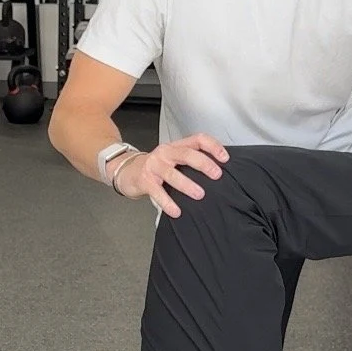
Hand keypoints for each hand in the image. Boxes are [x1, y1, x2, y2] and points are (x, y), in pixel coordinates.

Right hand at [112, 134, 231, 218]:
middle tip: (216, 175)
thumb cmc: (155, 168)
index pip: (197, 139)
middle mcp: (165, 152)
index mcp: (176, 146)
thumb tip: (216, 174)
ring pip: (172, 173)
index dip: (213, 146)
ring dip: (187, 184)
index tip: (225, 158)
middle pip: (187, 154)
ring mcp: (154, 165)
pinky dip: (167, 203)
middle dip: (203, 163)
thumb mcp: (173, 160)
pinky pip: (157, 192)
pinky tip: (176, 211)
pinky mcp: (144, 180)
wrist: (126, 171)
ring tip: (199, 194)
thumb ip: (189, 163)